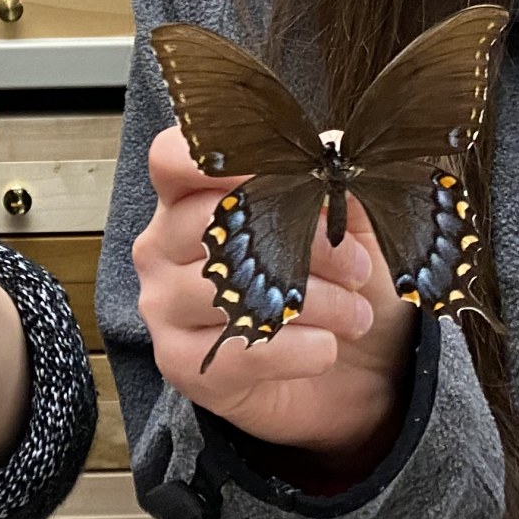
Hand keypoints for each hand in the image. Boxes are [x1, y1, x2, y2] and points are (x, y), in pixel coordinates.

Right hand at [133, 126, 416, 458]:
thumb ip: (334, 182)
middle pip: (213, 220)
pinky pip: (239, 350)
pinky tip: (327, 347)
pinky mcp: (180, 364)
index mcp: (188, 197)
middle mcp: (162, 246)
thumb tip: (332, 144)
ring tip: (355, 313)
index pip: (170, 158)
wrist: (347, 374)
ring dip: (314, 301)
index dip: (220, 157)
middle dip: (304, 240)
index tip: (289, 169)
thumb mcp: (348, 225)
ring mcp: (163, 305)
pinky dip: (298, 349)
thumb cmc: (336, 285)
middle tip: (357, 264)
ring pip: (229, 289)